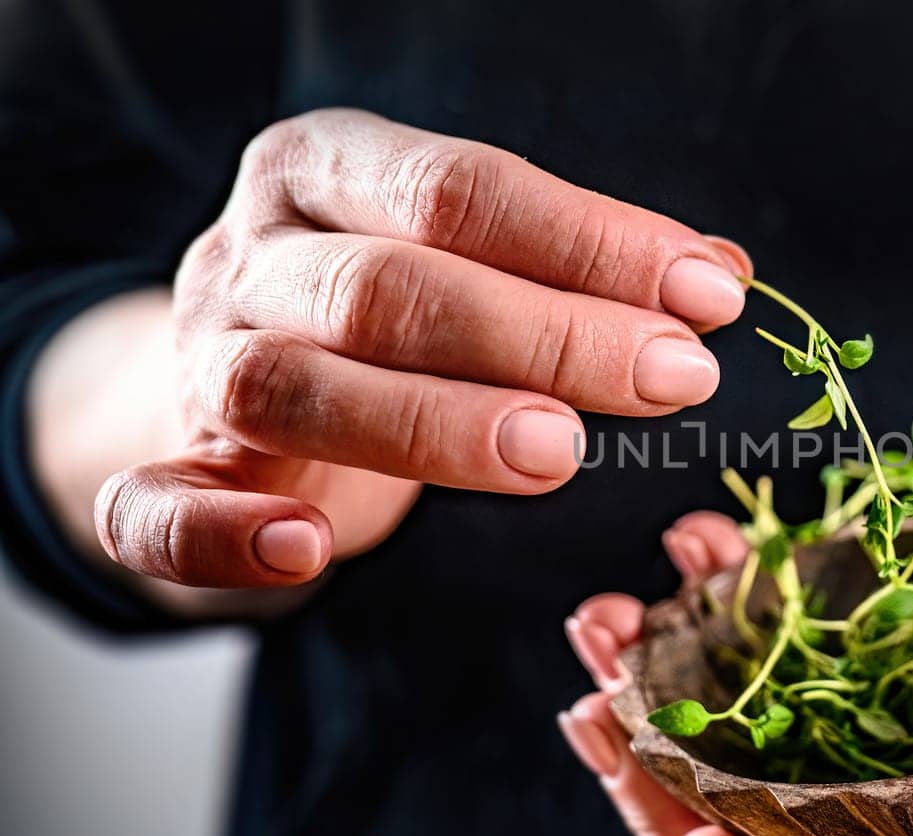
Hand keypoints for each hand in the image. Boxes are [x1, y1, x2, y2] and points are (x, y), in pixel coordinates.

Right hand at [89, 108, 751, 603]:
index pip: (461, 189)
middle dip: (547, 333)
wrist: (232, 374)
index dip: (593, 243)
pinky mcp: (168, 470)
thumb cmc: (384, 307)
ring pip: (295, 385)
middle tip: (674, 377)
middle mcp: (253, 255)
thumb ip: (574, 266)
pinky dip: (225, 535)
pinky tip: (309, 551)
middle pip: (390, 287)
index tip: (710, 298)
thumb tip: (719, 280)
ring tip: (560, 452)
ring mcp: (199, 362)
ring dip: (435, 423)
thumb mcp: (470, 257)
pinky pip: (158, 508)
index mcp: (326, 172)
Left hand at [562, 521, 912, 835]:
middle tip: (590, 708)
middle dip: (667, 783)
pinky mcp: (873, 683)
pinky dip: (728, 612)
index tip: (691, 835)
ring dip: (667, 691)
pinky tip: (693, 548)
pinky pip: (781, 669)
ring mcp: (886, 752)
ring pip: (752, 752)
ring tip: (601, 621)